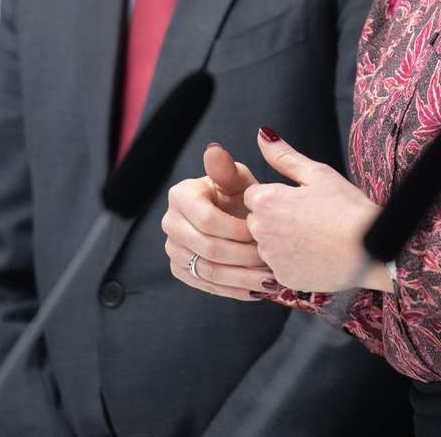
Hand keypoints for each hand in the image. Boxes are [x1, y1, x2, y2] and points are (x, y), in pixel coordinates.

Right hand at [163, 142, 275, 301]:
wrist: (232, 217)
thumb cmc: (238, 195)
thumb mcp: (238, 180)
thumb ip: (227, 169)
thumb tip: (214, 150)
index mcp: (180, 195)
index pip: (207, 220)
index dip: (236, 230)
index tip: (262, 233)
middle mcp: (169, 222)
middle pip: (208, 249)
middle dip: (243, 257)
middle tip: (270, 260)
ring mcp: (172, 248)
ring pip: (208, 271)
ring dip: (242, 278)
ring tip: (270, 279)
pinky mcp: (180, 269)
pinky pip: (206, 286)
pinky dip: (233, 290)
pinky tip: (257, 290)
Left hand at [243, 128, 387, 292]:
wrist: (371, 250)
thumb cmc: (347, 208)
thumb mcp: (317, 173)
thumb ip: (283, 155)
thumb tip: (262, 134)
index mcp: (267, 201)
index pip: (253, 195)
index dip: (275, 196)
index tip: (296, 200)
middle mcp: (262, 231)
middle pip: (256, 220)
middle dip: (274, 218)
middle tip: (307, 217)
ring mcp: (272, 258)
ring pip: (266, 245)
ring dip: (281, 241)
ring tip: (313, 236)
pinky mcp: (284, 279)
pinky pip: (279, 267)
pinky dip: (292, 262)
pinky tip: (315, 254)